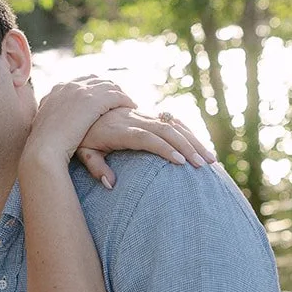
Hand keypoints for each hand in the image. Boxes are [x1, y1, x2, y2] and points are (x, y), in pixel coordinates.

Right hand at [27, 77, 136, 165]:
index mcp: (58, 90)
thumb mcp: (45, 125)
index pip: (82, 81)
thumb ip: (53, 119)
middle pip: (97, 80)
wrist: (44, 149)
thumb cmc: (43, 145)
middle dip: (110, 89)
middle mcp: (70, 86)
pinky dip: (125, 100)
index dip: (96, 88)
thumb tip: (54, 125)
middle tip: (120, 100)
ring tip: (129, 103)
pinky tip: (132, 107)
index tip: (104, 98)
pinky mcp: (93, 100)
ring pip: (109, 86)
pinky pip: (116, 95)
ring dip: (120, 94)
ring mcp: (81, 91)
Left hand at [75, 106, 215, 186]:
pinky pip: (172, 121)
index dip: (164, 148)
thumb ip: (96, 166)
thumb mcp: (83, 151)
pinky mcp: (148, 115)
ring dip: (193, 142)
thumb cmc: (81, 135)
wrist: (81, 107)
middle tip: (203, 165)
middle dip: (187, 147)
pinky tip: (201, 146)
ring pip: (173, 126)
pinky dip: (188, 133)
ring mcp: (143, 116)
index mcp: (119, 129)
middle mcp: (134, 120)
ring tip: (211, 160)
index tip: (180, 162)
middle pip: (166, 131)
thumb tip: (111, 184)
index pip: (146, 138)